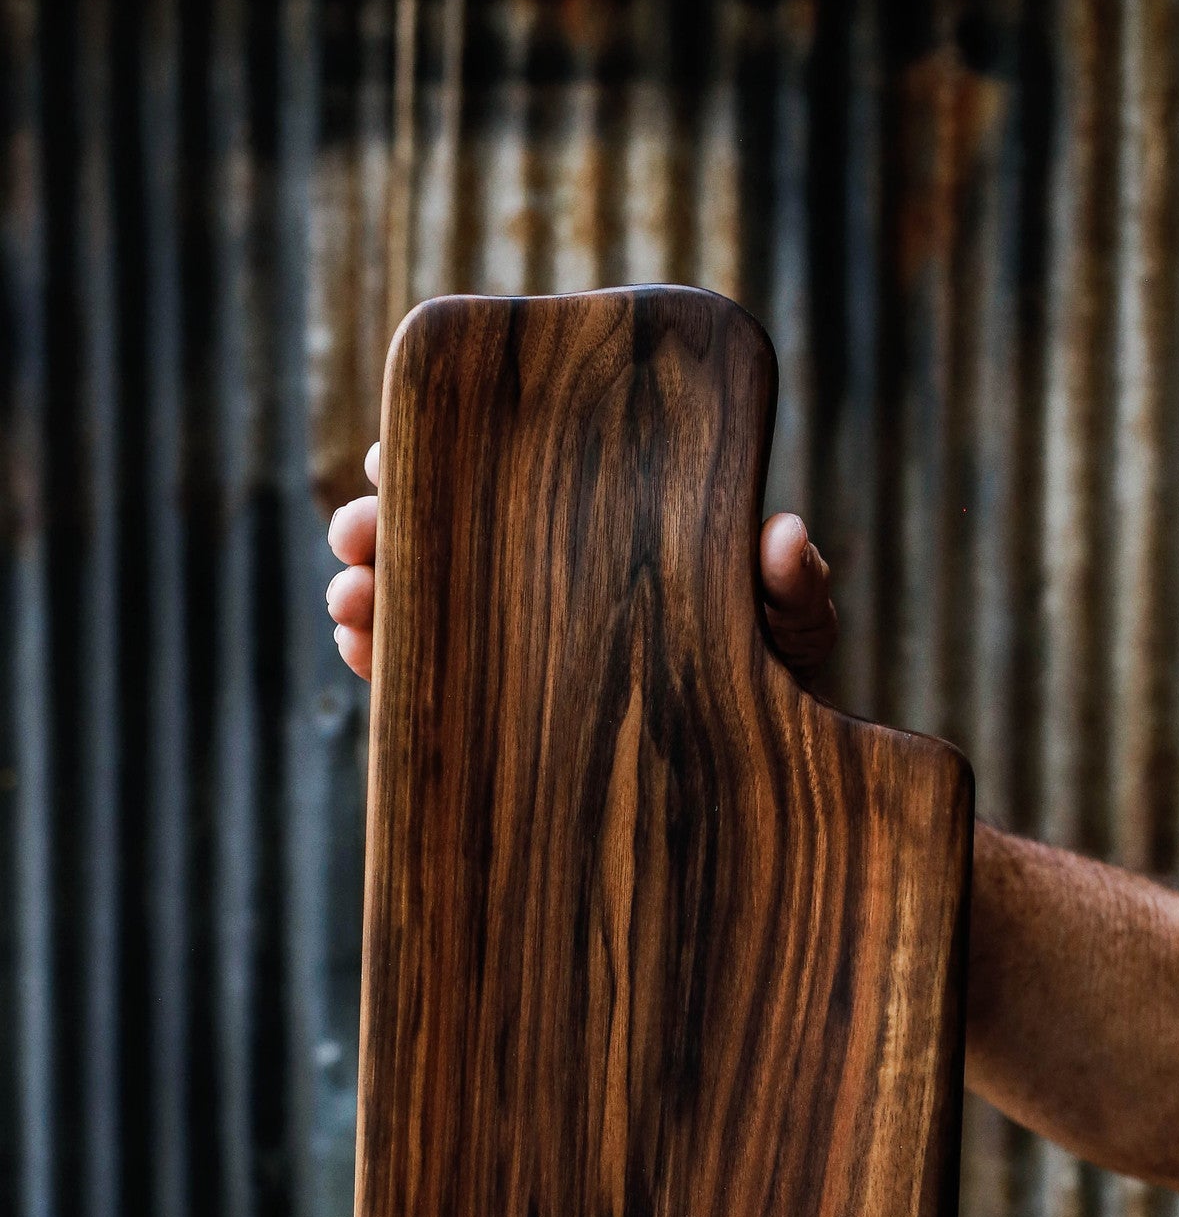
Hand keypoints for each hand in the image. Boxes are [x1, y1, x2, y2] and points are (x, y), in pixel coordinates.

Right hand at [326, 443, 837, 681]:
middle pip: (444, 530)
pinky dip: (388, 661)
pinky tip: (361, 653)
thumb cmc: (779, 673)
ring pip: (423, 599)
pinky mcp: (503, 704)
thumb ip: (794, 588)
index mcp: (597, 524)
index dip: (442, 451)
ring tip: (348, 606)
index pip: (508, 474)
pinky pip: (429, 675)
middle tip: (354, 536)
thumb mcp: (792, 629)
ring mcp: (518, 638)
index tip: (387, 452)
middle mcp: (544, 569)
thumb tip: (786, 535)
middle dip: (382, 527)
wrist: (762, 765)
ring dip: (372, 593)